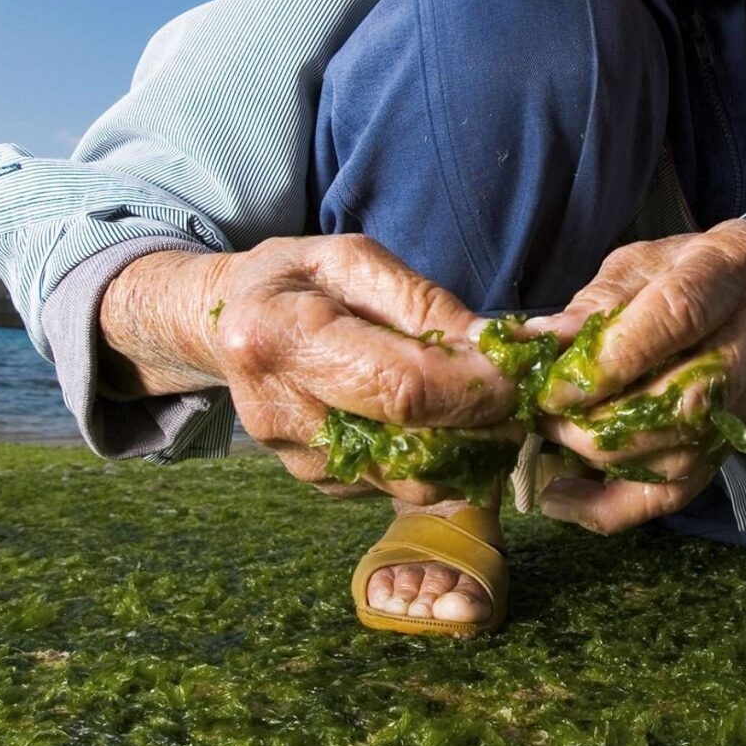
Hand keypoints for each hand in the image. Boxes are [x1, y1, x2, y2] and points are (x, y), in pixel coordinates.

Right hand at [99, 236, 521, 503]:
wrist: (226, 323)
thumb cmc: (297, 279)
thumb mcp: (354, 261)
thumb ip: (425, 304)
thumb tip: (499, 348)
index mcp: (281, 338)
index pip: (401, 388)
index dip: (474, 389)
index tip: (518, 375)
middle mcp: (280, 412)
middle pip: (412, 448)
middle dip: (481, 428)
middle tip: (516, 396)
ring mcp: (295, 460)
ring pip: (412, 481)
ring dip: (464, 450)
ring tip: (481, 404)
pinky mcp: (317, 484)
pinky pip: (396, 484)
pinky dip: (431, 458)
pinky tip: (434, 418)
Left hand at [526, 220, 745, 533]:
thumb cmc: (689, 271)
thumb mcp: (642, 263)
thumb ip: (595, 302)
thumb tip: (537, 344)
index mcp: (733, 266)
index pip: (677, 317)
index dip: (612, 360)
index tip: (554, 387)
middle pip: (684, 400)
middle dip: (601, 420)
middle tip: (545, 415)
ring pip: (682, 453)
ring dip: (604, 458)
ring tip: (554, 439)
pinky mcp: (737, 440)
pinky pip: (680, 490)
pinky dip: (614, 505)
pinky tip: (563, 498)